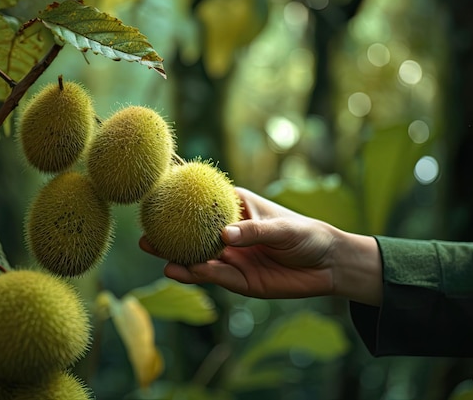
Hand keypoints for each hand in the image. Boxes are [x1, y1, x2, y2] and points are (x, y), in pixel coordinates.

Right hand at [139, 187, 381, 304]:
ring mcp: (232, 257)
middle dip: (169, 232)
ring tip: (154, 251)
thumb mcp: (283, 228)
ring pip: (198, 257)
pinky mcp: (239, 280)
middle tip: (144, 232)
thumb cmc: (307, 235)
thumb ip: (255, 232)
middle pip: (194, 232)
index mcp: (238, 209)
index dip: (182, 196)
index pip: (206, 200)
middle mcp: (229, 233)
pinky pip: (214, 276)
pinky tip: (179, 270)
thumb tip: (225, 236)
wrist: (327, 266)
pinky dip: (196, 274)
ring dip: (175, 255)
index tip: (156, 193)